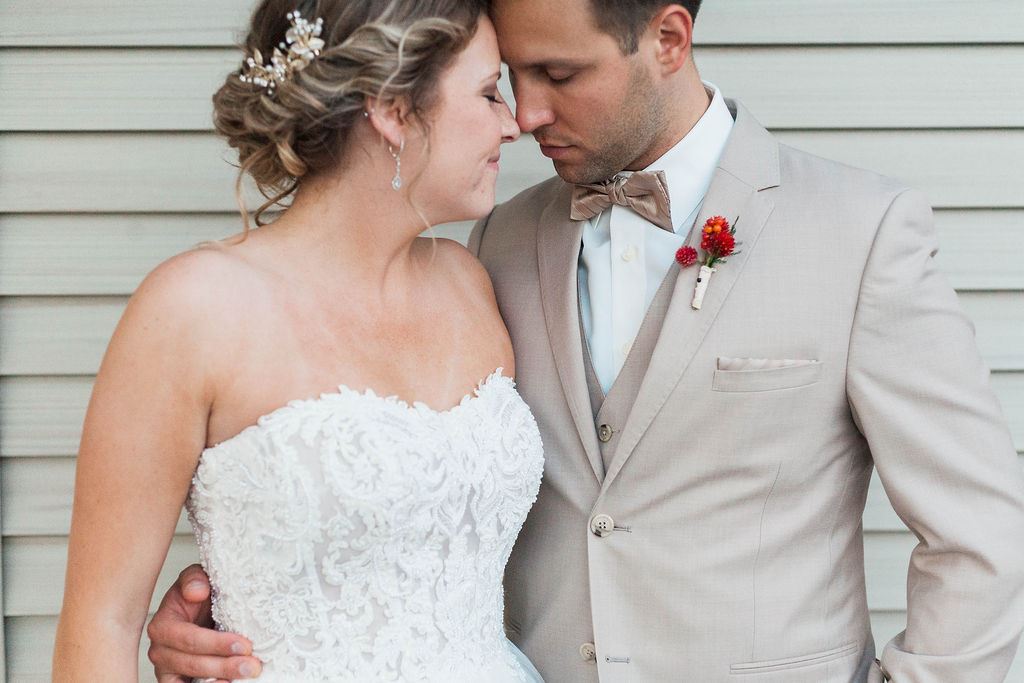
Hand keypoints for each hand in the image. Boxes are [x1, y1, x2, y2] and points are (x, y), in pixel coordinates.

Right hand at [147, 564, 261, 681]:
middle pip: (192, 664)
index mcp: (162, 625)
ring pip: (192, 681)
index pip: (190, 639)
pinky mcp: (176, 680)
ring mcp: (167, 669)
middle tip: (252, 666)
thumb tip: (197, 592)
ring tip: (245, 677)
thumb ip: (194, 579)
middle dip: (225, 666)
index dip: (217, 644)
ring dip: (220, 681)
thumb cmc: (200, 593)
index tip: (244, 645)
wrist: (202, 605)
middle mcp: (160, 650)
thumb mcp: (198, 577)